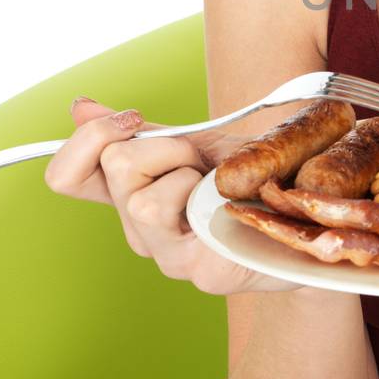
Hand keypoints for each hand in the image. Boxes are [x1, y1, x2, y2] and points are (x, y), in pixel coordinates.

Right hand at [43, 96, 304, 293]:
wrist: (312, 215)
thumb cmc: (252, 177)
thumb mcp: (197, 144)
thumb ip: (141, 132)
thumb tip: (80, 105)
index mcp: (131, 197)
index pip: (66, 177)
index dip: (87, 139)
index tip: (134, 120)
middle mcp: (141, 232)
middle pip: (115, 166)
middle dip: (166, 145)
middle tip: (204, 160)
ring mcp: (170, 258)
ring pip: (141, 200)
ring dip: (189, 173)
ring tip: (223, 185)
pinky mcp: (204, 273)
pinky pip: (187, 220)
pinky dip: (211, 195)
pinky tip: (237, 202)